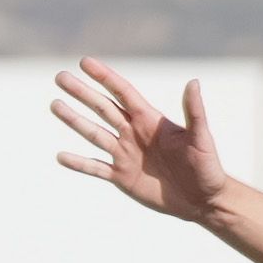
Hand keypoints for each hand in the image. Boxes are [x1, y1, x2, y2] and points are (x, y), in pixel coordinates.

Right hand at [52, 59, 228, 224]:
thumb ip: (194, 112)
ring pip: (94, 134)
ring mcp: (126, 155)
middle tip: (60, 78)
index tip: (85, 62)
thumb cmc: (208, 167)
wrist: (204, 200)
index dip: (105, 77)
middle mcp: (133, 134)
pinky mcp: (122, 177)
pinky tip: (60, 156)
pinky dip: (79, 163)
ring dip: (74, 120)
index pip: (122, 93)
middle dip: (82, 93)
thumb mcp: (201, 139)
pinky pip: (96, 168)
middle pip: (103, 108)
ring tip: (55, 105)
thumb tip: (194, 82)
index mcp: (150, 120)